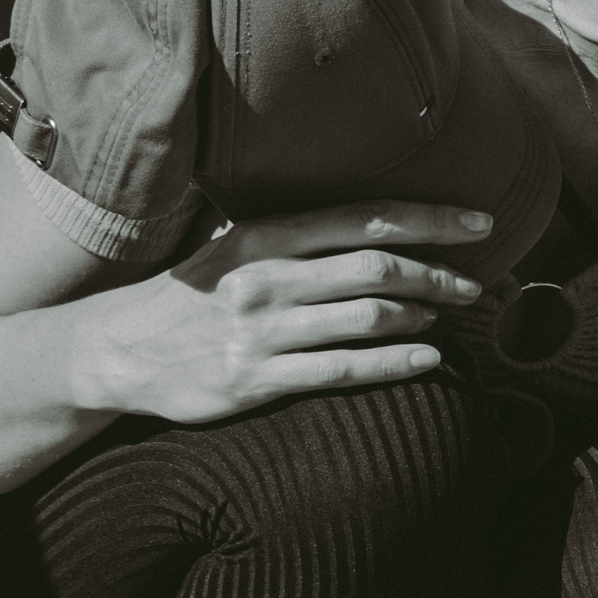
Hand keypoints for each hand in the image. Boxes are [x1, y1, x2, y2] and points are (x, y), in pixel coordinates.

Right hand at [79, 202, 494, 424]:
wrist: (117, 351)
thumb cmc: (191, 294)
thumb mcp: (233, 246)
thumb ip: (293, 233)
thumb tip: (371, 220)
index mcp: (263, 237)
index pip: (363, 218)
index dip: (430, 220)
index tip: (480, 224)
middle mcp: (265, 278)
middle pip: (376, 268)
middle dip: (438, 275)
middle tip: (475, 286)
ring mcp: (260, 331)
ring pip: (366, 319)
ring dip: (420, 316)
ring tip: (446, 317)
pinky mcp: (255, 378)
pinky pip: (343, 370)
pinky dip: (397, 363)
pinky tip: (431, 359)